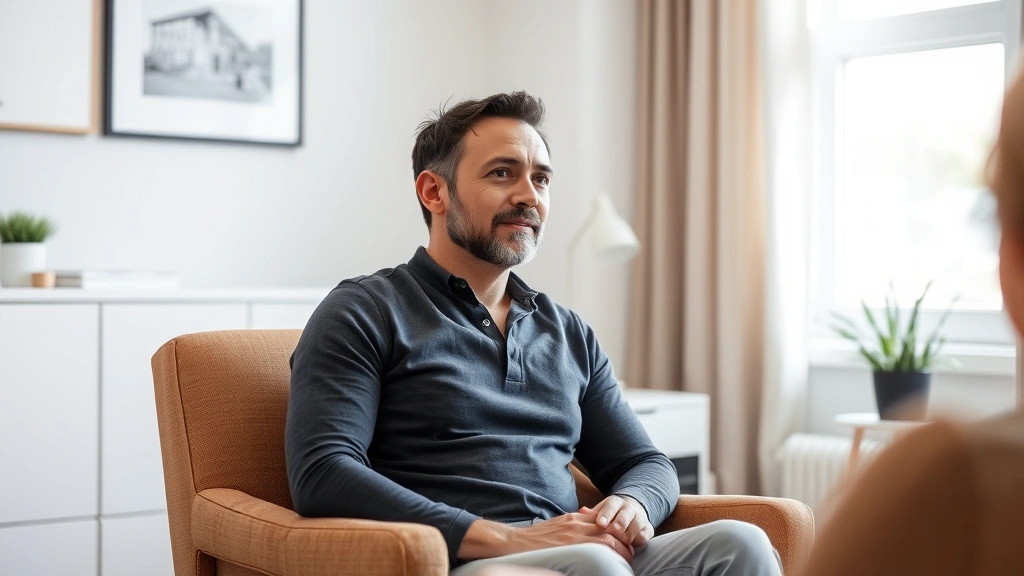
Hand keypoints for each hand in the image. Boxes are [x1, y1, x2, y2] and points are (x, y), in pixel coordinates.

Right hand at [506, 513, 634, 563]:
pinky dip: (609, 554)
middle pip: (610, 527)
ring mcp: (573, 533)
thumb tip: (589, 534)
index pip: (605, 519)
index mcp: (575, 517)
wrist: (516, 541)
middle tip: (631, 552)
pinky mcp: (569, 545)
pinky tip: (613, 563)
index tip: (625, 541)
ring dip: (621, 549)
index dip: (618, 529)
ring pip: (607, 537)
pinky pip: (595, 548)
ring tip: (627, 560)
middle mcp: (577, 522)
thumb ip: (574, 528)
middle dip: (625, 540)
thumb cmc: (536, 538)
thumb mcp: (558, 526)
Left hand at [580, 495, 653, 551]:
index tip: (600, 524)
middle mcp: (629, 508)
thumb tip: (581, 511)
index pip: (610, 506)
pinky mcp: (648, 528)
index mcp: (615, 502)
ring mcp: (640, 518)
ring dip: (629, 533)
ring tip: (622, 541)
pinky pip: (646, 534)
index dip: (605, 515)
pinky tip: (633, 545)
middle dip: (619, 524)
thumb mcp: (600, 510)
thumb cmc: (610, 515)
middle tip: (612, 532)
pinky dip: (640, 539)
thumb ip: (592, 513)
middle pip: (625, 515)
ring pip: (637, 524)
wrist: (632, 510)